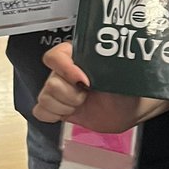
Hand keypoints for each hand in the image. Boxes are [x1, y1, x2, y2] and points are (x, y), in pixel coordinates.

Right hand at [33, 42, 150, 131]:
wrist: (128, 109)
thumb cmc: (124, 87)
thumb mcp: (118, 74)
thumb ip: (103, 68)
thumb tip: (89, 73)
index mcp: (76, 55)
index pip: (55, 56)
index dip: (66, 70)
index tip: (85, 82)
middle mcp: (63, 70)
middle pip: (51, 82)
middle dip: (72, 94)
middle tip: (88, 94)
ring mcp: (58, 88)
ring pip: (45, 98)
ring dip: (66, 105)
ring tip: (82, 103)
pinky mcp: (55, 106)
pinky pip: (41, 111)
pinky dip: (55, 114)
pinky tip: (71, 111)